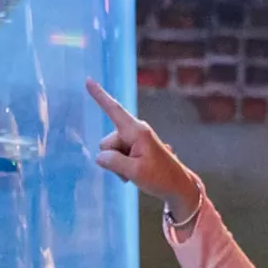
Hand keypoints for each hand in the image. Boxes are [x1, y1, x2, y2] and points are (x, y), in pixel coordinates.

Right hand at [85, 79, 199, 216]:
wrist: (178, 186)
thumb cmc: (161, 178)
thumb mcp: (134, 172)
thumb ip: (113, 162)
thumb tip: (100, 156)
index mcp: (137, 131)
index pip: (114, 110)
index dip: (99, 96)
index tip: (88, 80)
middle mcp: (135, 131)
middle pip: (107, 143)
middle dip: (112, 159)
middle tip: (132, 171)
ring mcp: (135, 140)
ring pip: (111, 152)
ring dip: (118, 165)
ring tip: (136, 174)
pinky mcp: (135, 148)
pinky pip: (118, 156)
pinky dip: (122, 167)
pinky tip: (134, 174)